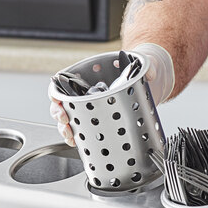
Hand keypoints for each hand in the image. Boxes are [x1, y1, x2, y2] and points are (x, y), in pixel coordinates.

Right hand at [49, 44, 174, 145]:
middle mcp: (86, 94)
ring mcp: (92, 109)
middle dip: (60, 116)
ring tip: (71, 137)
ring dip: (67, 131)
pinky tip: (79, 144)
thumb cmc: (140, 69)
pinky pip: (83, 132)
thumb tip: (150, 73)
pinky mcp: (101, 122)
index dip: (56, 94)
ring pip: (69, 121)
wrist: (151, 83)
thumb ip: (148, 66)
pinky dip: (79, 139)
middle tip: (66, 122)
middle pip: (62, 105)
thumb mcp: (145, 63)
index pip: (62, 84)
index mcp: (89, 77)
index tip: (58, 101)